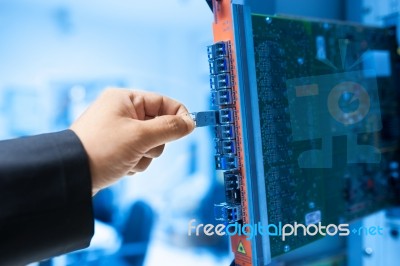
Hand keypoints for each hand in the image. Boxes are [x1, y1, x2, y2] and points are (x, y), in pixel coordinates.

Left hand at [70, 88, 194, 194]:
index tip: (190, 129)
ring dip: (145, 156)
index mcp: (126, 99)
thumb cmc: (101, 149)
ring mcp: (119, 131)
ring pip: (151, 143)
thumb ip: (169, 128)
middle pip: (159, 125)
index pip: (163, 102)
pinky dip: (135, 163)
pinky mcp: (117, 148)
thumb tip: (190, 123)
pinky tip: (121, 167)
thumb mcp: (140, 136)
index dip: (179, 115)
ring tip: (127, 159)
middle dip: (155, 142)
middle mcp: (122, 112)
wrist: (71, 176)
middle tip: (142, 147)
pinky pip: (139, 154)